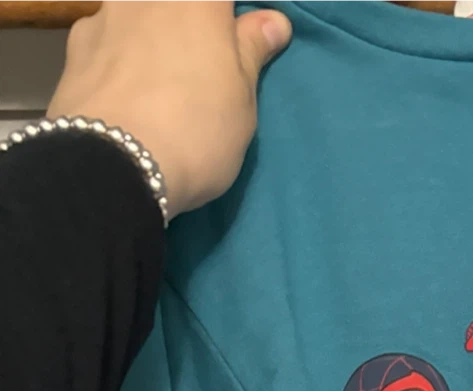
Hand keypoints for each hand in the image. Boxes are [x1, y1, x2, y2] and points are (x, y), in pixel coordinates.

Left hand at [47, 0, 291, 216]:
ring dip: (150, 35)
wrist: (113, 166)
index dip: (230, 20)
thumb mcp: (242, 101)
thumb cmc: (196, 131)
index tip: (238, 47)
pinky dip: (116, 54)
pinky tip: (122, 89)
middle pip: (177, 5)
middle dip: (189, 28)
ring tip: (157, 79)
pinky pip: (105, 37)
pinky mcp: (75, 46)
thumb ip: (252, 52)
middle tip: (200, 67)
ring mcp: (106, 14)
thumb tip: (272, 20)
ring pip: (137, 13)